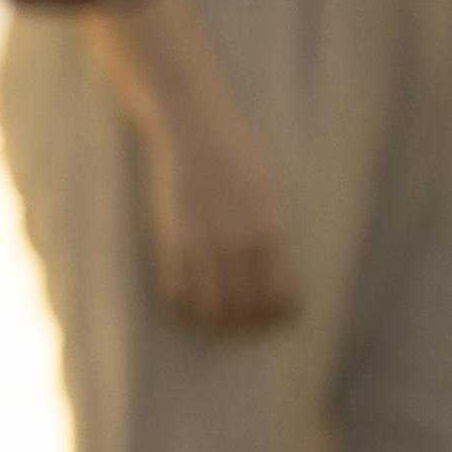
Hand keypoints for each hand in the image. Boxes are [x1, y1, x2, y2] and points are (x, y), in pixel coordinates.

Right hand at [136, 104, 300, 335]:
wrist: (191, 126)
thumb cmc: (235, 154)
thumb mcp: (268, 190)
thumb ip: (272, 231)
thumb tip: (280, 274)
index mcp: (269, 229)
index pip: (280, 294)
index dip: (282, 315)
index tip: (281, 318)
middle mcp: (237, 242)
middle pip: (247, 310)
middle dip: (252, 325)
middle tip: (251, 323)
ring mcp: (201, 243)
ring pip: (212, 310)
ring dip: (219, 322)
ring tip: (222, 317)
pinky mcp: (170, 241)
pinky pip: (178, 294)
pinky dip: (187, 306)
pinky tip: (193, 299)